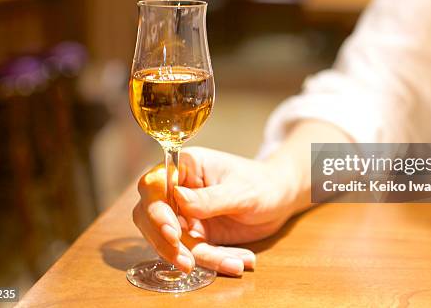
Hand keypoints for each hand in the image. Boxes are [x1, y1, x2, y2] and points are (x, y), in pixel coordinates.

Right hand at [132, 147, 295, 276]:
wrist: (280, 197)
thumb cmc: (262, 183)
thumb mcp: (241, 191)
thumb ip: (209, 198)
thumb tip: (177, 198)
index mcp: (185, 166)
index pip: (154, 185)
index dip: (155, 209)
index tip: (172, 231)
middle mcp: (179, 190)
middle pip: (150, 216)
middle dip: (165, 241)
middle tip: (187, 260)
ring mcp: (185, 214)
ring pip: (171, 240)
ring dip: (193, 257)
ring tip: (229, 264)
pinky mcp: (196, 234)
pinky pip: (194, 252)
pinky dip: (214, 262)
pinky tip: (238, 263)